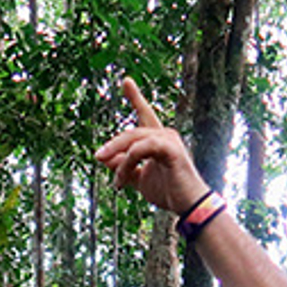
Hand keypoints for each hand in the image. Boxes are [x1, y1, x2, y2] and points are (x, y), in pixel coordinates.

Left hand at [93, 78, 212, 214]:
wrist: (188, 205)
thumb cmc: (168, 191)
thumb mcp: (138, 178)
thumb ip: (123, 167)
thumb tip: (104, 158)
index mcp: (157, 139)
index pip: (144, 114)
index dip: (135, 97)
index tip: (126, 81)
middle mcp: (164, 134)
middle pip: (131, 133)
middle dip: (113, 146)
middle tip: (97, 157)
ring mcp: (169, 140)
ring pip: (134, 139)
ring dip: (120, 160)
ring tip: (116, 181)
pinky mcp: (171, 149)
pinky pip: (142, 148)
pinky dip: (129, 162)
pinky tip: (123, 179)